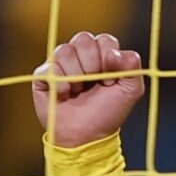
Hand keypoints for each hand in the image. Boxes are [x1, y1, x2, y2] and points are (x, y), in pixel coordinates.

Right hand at [32, 29, 144, 147]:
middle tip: (94, 84)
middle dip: (93, 65)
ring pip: (65, 50)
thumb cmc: (107, 113)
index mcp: (101, 55)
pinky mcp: (43, 74)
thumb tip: (114, 53)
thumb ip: (132, 67)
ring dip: (76, 76)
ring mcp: (59, 62)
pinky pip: (50, 68)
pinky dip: (61, 86)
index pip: (105, 40)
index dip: (109, 59)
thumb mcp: (131, 91)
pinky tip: (65, 96)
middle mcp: (79, 54)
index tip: (111, 81)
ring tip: (78, 91)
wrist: (87, 135)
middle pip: (84, 39)